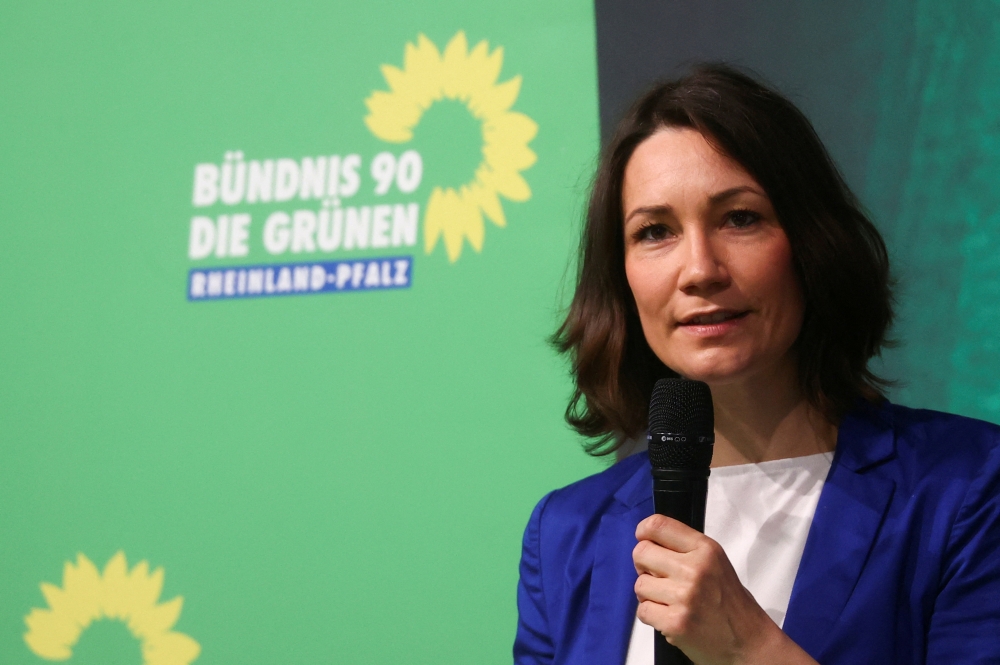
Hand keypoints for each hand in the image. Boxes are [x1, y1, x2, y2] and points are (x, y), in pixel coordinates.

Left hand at [633, 514, 817, 664]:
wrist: (749, 643)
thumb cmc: (732, 605)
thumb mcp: (716, 564)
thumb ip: (686, 550)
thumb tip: (649, 540)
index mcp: (706, 550)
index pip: (659, 525)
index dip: (643, 531)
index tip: (643, 539)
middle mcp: (695, 569)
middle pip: (641, 552)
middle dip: (644, 566)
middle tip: (658, 577)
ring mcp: (684, 596)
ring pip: (640, 584)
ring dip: (649, 594)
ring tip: (669, 601)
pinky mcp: (675, 622)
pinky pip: (643, 610)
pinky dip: (651, 615)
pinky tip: (669, 616)